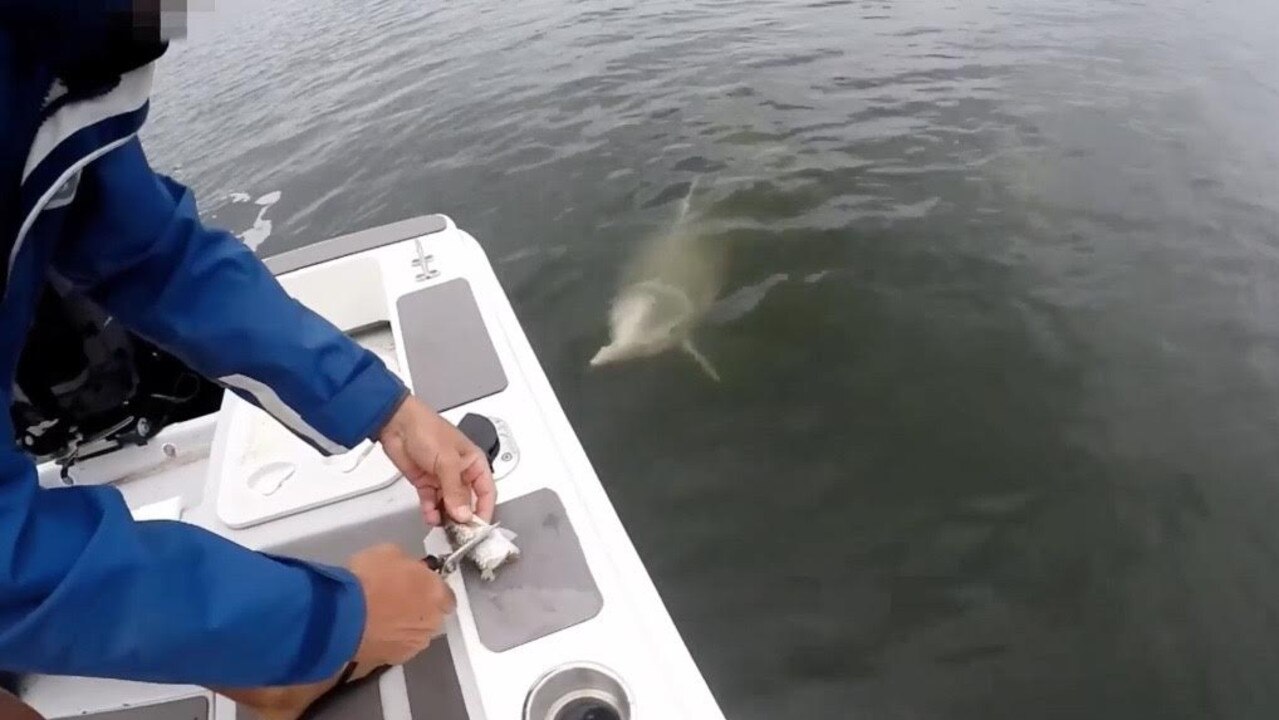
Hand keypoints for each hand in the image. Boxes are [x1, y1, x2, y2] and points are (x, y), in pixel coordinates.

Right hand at [348, 544, 453, 666]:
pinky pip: (396, 647)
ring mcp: (414, 644)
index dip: (430, 589)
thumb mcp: (390, 553)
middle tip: (396, 599)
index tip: (417, 585)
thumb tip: (410, 571)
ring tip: (381, 618)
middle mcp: (433, 621)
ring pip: (416, 634)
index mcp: (437, 593)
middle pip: (433, 616)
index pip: (446, 595)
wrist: (340, 616)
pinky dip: (389, 641)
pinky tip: (372, 632)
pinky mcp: (393, 660)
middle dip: (420, 609)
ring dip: (405, 627)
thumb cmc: (367, 579)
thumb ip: (409, 565)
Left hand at [377, 395, 495, 524]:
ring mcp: (442, 479)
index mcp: (473, 462)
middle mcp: (460, 472)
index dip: (484, 510)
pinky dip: (431, 512)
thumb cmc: (426, 429)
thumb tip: (464, 514)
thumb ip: (455, 490)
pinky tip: (430, 517)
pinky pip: (432, 503)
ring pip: (449, 505)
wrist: (396, 424)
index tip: (478, 528)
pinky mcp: (426, 483)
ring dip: (446, 517)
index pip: (486, 492)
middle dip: (463, 517)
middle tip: (459, 533)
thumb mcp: (447, 461)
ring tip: (443, 528)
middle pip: (467, 502)